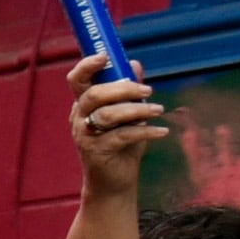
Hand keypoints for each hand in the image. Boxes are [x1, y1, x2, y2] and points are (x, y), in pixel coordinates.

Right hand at [63, 55, 164, 199]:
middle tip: (148, 90)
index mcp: (83, 104)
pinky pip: (123, 136)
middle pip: (94, 94)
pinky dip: (146, 132)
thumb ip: (128, 90)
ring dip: (137, 110)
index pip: (77, 80)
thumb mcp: (127, 114)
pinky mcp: (97, 152)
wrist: (114, 182)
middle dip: (123, 88)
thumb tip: (134, 63)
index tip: (105, 56)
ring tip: (158, 111)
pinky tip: (162, 132)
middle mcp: (79, 117)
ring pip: (108, 115)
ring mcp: (85, 135)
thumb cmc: (121, 145)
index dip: (87, 66)